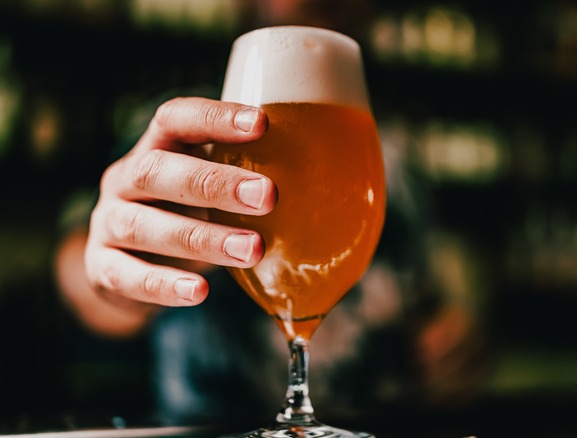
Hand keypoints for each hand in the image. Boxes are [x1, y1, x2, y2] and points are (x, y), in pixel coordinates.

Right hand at [83, 97, 276, 315]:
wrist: (128, 264)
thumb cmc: (188, 213)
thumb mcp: (211, 189)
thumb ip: (246, 181)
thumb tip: (330, 184)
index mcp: (156, 148)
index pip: (175, 118)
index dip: (214, 118)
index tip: (261, 123)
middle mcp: (124, 179)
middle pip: (157, 171)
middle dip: (214, 184)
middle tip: (267, 196)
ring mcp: (108, 222)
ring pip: (144, 225)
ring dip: (201, 238)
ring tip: (252, 250)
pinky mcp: (102, 267)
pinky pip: (127, 276)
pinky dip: (164, 285)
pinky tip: (199, 292)